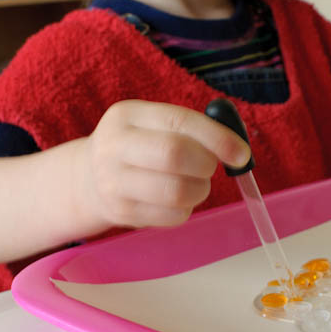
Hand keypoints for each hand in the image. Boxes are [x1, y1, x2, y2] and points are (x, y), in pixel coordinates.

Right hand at [75, 100, 251, 228]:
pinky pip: (172, 216)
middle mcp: (115, 145)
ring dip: (200, 190)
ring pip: (175, 191)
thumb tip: (238, 148)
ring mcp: (114, 182)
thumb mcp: (152, 124)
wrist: (88, 178)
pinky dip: (186, 210)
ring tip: (196, 185)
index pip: (180, 121)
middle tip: (210, 168)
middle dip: (206, 164)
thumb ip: (193, 129)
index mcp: (128, 115)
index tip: (242, 154)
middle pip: (174, 155)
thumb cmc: (138, 148)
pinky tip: (177, 201)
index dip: (218, 138)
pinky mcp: (121, 212)